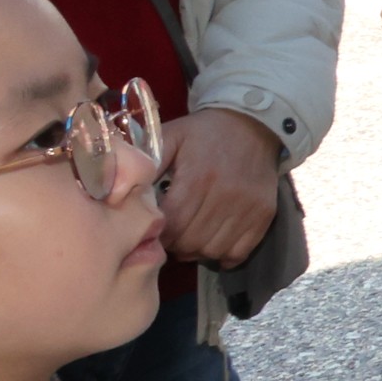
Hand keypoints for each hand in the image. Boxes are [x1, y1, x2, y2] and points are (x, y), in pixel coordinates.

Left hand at [156, 108, 282, 265]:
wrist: (252, 125)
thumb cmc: (203, 134)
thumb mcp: (170, 137)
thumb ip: (145, 163)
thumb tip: (117, 193)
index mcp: (198, 177)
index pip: (171, 224)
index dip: (157, 233)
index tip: (152, 228)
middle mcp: (226, 195)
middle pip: (191, 241)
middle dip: (174, 244)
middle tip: (169, 234)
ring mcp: (248, 208)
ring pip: (213, 250)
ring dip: (196, 251)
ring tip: (189, 238)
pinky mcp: (264, 216)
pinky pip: (239, 252)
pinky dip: (223, 255)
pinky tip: (212, 242)